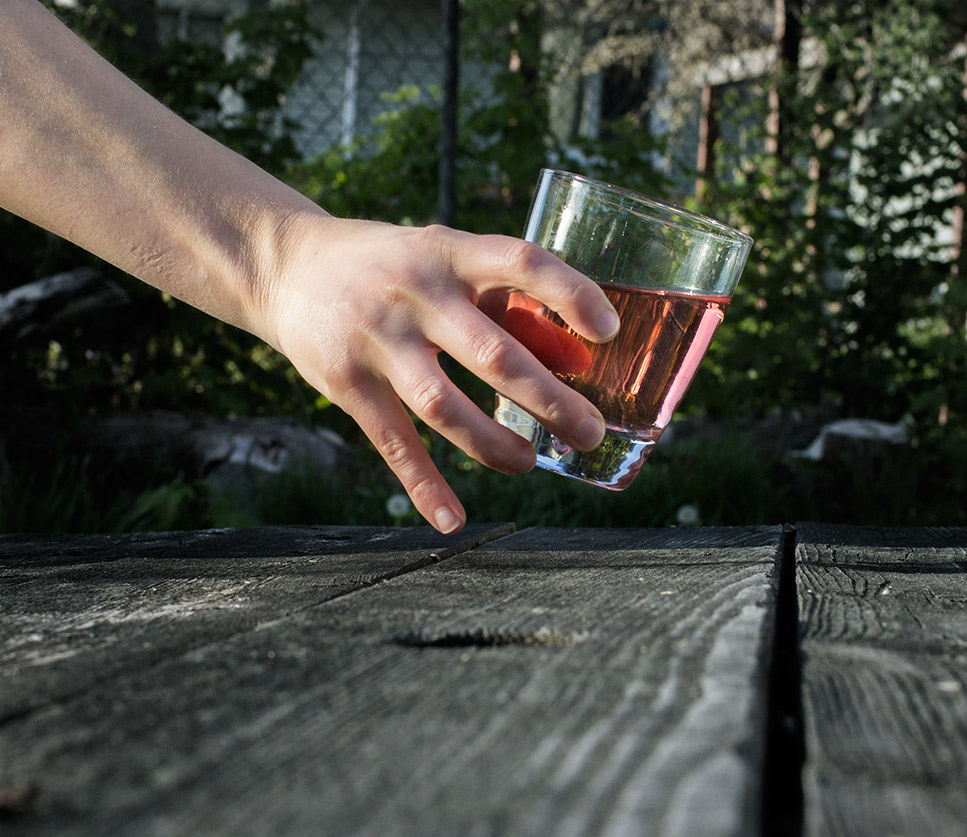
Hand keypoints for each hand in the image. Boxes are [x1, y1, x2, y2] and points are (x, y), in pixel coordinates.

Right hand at [265, 215, 619, 533]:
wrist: (289, 266)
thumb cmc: (397, 267)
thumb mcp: (450, 264)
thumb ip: (511, 306)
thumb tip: (580, 360)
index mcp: (452, 252)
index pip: (521, 262)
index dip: (569, 293)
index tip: (609, 331)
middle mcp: (416, 292)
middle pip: (492, 353)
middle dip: (548, 400)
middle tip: (589, 434)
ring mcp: (377, 339)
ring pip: (444, 405)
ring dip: (495, 444)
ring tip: (530, 463)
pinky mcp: (346, 381)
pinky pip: (393, 442)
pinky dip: (424, 485)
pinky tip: (453, 519)